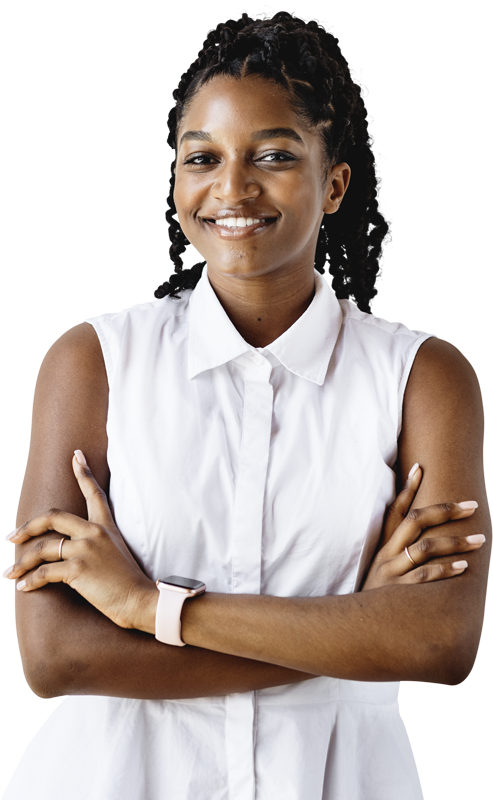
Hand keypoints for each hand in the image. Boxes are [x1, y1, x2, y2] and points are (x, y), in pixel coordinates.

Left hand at [4, 450, 158, 631]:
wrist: (140, 599)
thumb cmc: (129, 582)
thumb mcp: (117, 553)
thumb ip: (98, 545)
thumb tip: (71, 549)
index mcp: (105, 527)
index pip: (94, 494)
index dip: (84, 473)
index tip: (76, 456)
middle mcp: (94, 533)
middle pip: (52, 517)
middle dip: (28, 526)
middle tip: (13, 536)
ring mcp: (85, 549)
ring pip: (42, 548)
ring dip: (22, 562)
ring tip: (11, 573)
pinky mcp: (78, 568)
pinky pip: (44, 572)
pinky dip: (30, 581)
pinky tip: (24, 587)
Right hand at [361, 464, 484, 591]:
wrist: (353, 625)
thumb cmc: (375, 594)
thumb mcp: (379, 568)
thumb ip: (396, 550)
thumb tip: (419, 536)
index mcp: (382, 544)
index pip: (395, 509)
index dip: (407, 488)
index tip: (421, 468)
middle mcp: (387, 553)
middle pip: (415, 521)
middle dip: (445, 510)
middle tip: (472, 505)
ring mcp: (392, 572)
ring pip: (425, 548)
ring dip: (455, 542)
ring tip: (479, 540)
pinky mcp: (398, 592)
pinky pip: (424, 576)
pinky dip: (445, 570)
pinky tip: (464, 567)